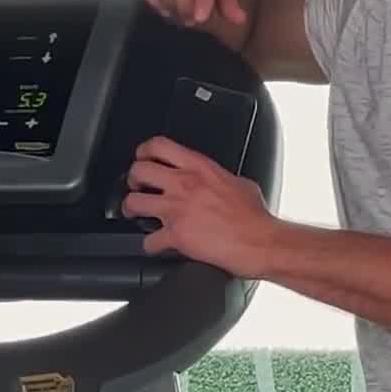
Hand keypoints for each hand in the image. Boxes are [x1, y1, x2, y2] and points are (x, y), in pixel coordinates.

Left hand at [124, 137, 281, 275]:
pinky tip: (156, 245)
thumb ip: (220, 178)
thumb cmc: (254, 217)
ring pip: (133, 202)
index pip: (160, 146)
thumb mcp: (240, 183)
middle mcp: (184, 184)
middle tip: (137, 186)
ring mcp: (176, 210)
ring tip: (135, 214)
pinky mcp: (175, 235)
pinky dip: (150, 245)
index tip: (143, 158)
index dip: (144, 151)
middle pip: (139, 170)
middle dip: (133, 179)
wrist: (259, 242)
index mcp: (200, 168)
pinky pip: (148, 241)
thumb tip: (218, 181)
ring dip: (131, 209)